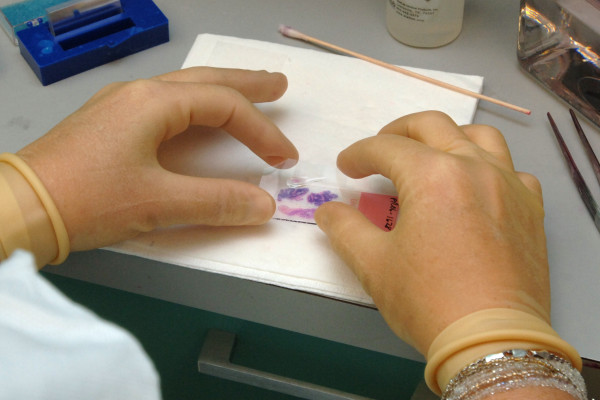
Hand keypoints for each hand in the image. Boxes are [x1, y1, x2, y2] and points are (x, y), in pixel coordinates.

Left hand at [17, 68, 297, 251]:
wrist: (20, 207)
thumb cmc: (86, 198)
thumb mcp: (159, 203)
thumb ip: (217, 202)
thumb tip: (264, 205)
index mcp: (153, 102)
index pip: (224, 106)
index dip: (261, 131)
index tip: (284, 158)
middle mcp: (138, 93)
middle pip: (206, 81)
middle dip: (247, 83)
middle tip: (279, 85)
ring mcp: (121, 105)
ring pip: (184, 88)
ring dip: (220, 89)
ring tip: (249, 91)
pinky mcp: (110, 123)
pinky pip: (165, 102)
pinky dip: (195, 105)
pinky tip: (197, 114)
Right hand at [315, 111, 548, 354]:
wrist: (492, 340)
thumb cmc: (428, 300)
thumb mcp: (372, 264)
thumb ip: (344, 228)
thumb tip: (327, 210)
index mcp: (432, 175)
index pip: (386, 148)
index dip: (358, 154)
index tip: (345, 168)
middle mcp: (474, 167)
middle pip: (432, 126)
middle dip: (398, 131)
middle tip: (379, 151)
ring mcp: (509, 184)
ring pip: (479, 136)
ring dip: (448, 137)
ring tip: (430, 155)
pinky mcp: (530, 208)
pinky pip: (512, 170)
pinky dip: (489, 168)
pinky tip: (476, 188)